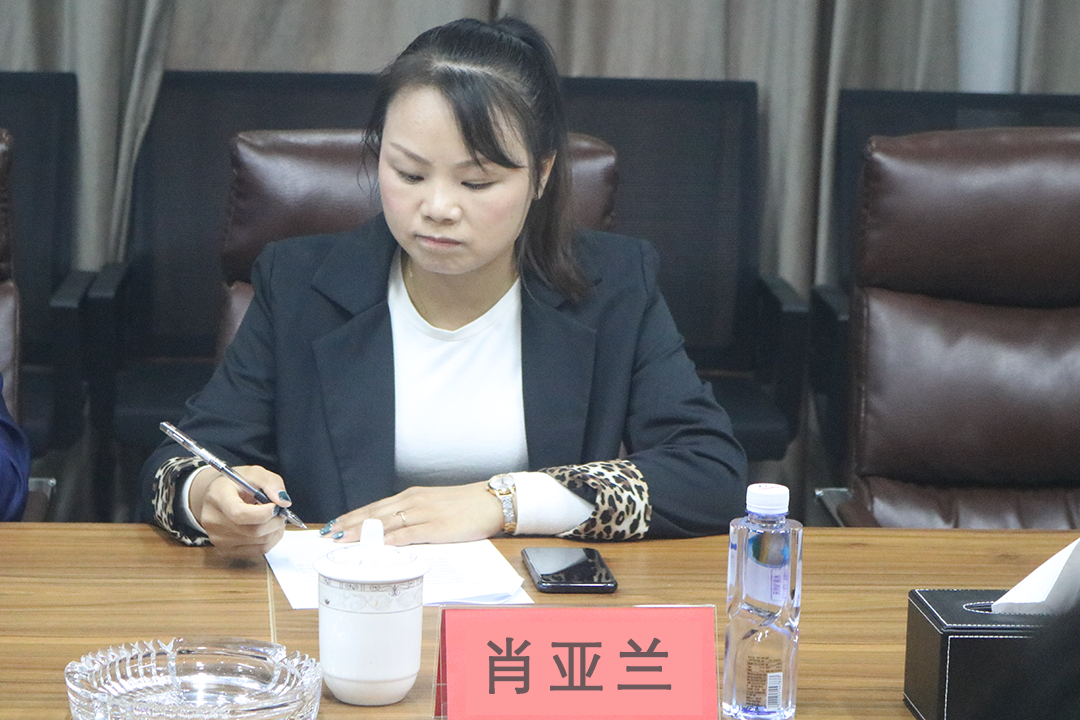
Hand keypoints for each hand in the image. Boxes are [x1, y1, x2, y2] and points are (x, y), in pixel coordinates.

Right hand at [189, 465, 291, 558]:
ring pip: (260, 543)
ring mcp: (217, 539)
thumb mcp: (255, 472)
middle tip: (280, 511)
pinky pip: (258, 551)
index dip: (264, 513)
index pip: (239, 514)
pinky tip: (269, 528)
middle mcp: (213, 521)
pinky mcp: (225, 550)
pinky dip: (271, 540)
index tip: (276, 506)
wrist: (217, 496)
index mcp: (217, 497)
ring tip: (274, 518)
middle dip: (275, 521)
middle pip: (253, 531)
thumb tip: (283, 502)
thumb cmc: (237, 484)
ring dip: (275, 531)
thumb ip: (271, 483)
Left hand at [321, 482, 503, 544]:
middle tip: (329, 533)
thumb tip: (390, 532)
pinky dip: (392, 540)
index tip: (334, 524)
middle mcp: (413, 502)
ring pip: (386, 523)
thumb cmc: (463, 506)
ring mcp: (424, 514)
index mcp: (411, 496)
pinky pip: (410, 534)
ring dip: (364, 532)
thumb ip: (411, 517)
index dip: (353, 516)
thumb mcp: (432, 506)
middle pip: (375, 513)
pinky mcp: (436, 527)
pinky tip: (378, 545)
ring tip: (344, 540)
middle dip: (350, 524)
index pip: (375, 507)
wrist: (490, 501)